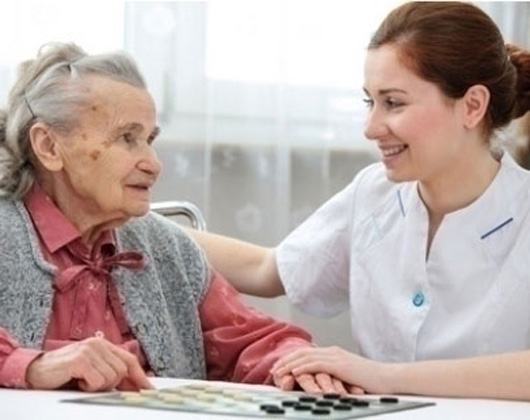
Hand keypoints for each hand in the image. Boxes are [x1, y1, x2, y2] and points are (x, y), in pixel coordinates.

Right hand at [26, 337, 152, 391]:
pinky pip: (98, 381)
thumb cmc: (64, 372)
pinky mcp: (81, 360)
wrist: (36, 370)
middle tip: (92, 384)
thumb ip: (110, 371)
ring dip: (98, 386)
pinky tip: (77, 381)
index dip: (140, 376)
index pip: (129, 360)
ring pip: (111, 378)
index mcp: (103, 344)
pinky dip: (88, 387)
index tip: (149, 389)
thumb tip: (134, 386)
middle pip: (122, 371)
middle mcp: (98, 344)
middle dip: (112, 384)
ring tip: (82, 381)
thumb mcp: (91, 369)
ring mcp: (90, 350)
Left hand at [271, 346, 390, 393]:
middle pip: (303, 352)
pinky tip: (293, 373)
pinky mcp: (339, 365)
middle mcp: (333, 352)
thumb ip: (335, 377)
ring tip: (278, 373)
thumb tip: (324, 385)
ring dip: (289, 365)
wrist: (388, 378)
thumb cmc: (372, 382)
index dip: (293, 360)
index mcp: (334, 354)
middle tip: (274, 370)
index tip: (281, 368)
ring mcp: (335, 357)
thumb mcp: (349, 378)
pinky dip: (301, 368)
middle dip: (286, 361)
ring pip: (305, 357)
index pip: (308, 353)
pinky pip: (315, 364)